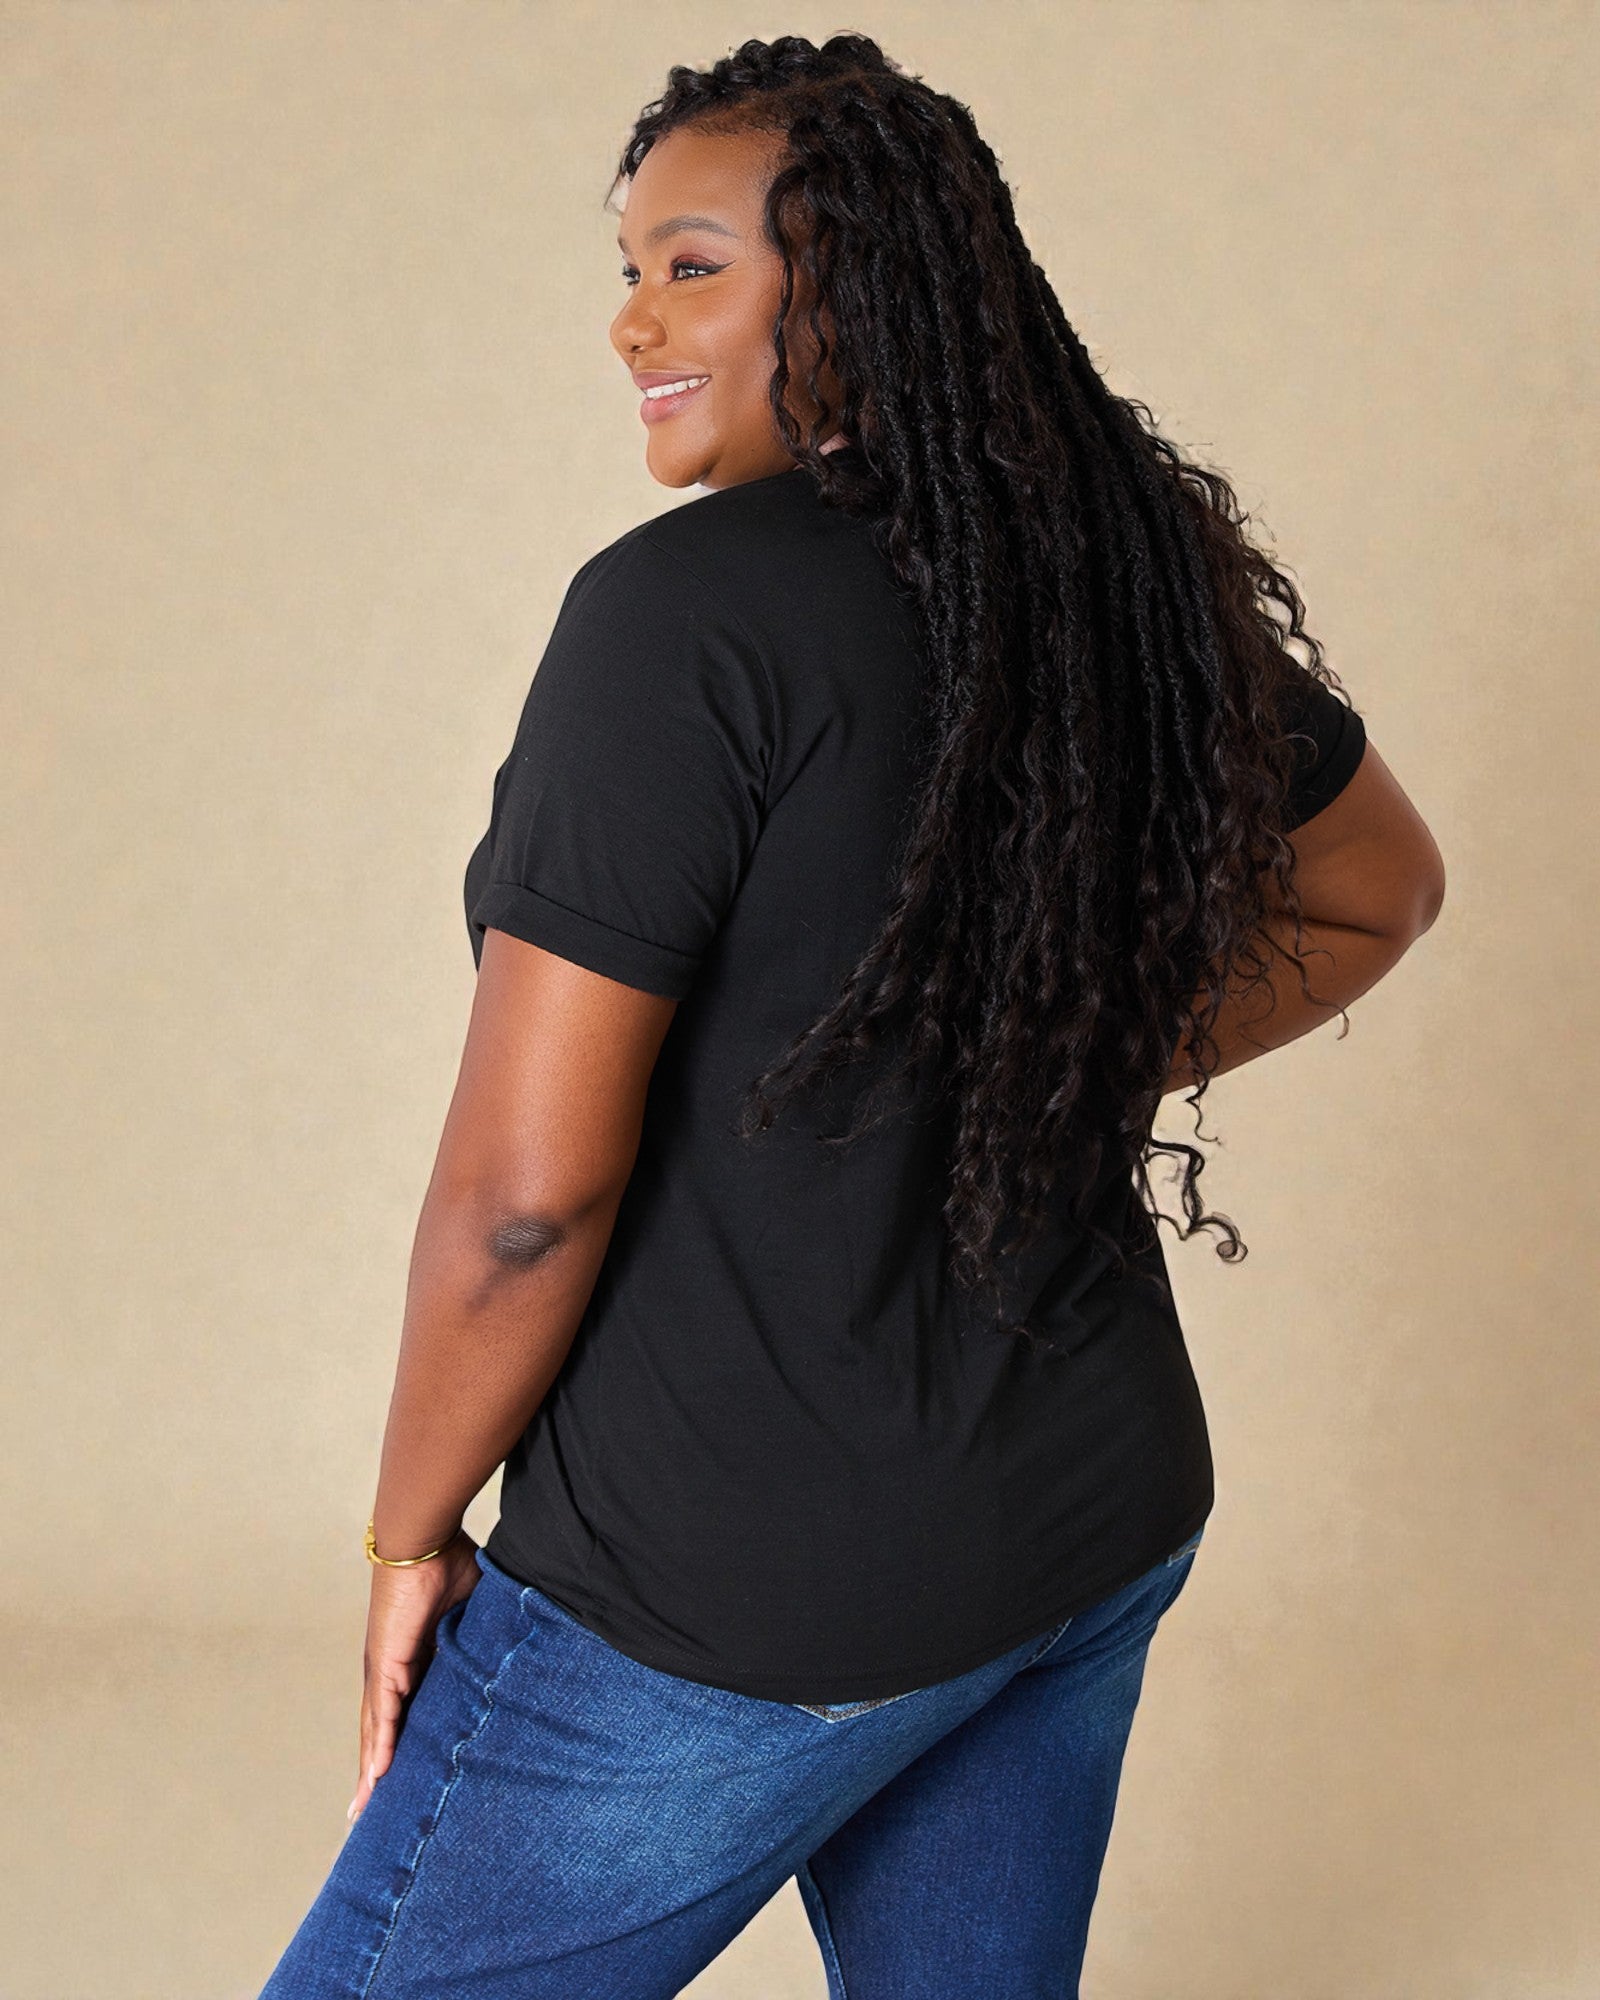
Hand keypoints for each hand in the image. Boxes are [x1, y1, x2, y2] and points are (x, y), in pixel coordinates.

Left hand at [347, 1528, 480, 1824]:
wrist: (424, 1538)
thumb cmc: (449, 1561)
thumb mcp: (475, 1609)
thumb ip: (485, 1634)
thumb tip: (518, 1644)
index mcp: (414, 1656)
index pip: (406, 1711)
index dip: (401, 1743)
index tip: (400, 1775)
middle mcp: (393, 1670)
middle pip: (382, 1731)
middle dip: (377, 1770)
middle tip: (369, 1811)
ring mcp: (385, 1669)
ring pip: (377, 1732)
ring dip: (372, 1771)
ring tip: (365, 1811)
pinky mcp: (386, 1665)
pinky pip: (382, 1716)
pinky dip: (379, 1748)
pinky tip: (376, 1778)